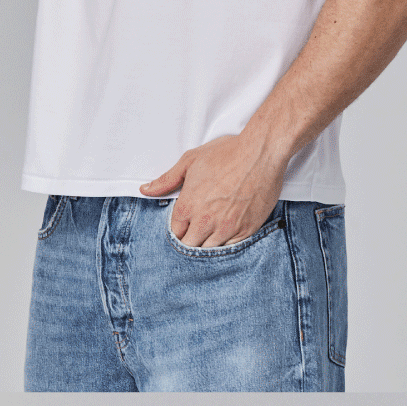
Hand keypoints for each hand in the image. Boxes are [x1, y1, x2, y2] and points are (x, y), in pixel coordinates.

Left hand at [139, 133, 286, 246]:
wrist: (260, 153)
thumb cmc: (227, 153)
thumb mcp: (190, 160)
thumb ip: (166, 179)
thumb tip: (146, 189)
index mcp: (188, 206)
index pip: (174, 233)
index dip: (178, 229)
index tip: (183, 225)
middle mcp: (205, 222)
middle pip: (190, 246)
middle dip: (191, 240)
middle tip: (196, 231)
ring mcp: (226, 229)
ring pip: (209, 251)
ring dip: (208, 245)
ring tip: (211, 233)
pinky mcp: (246, 231)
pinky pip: (231, 250)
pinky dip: (226, 245)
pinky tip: (226, 236)